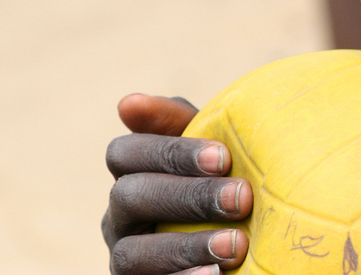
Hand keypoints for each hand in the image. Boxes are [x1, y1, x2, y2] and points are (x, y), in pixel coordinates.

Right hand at [103, 94, 252, 274]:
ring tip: (235, 245)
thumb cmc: (224, 180)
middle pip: (131, 197)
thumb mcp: (208, 151)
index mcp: (131, 173)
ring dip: (185, 246)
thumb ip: (179, 122)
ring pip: (132, 253)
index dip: (171, 152)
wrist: (241, 242)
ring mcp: (123, 258)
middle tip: (242, 198)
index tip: (223, 157)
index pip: (125, 152)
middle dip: (189, 196)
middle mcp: (119, 216)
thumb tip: (129, 102)